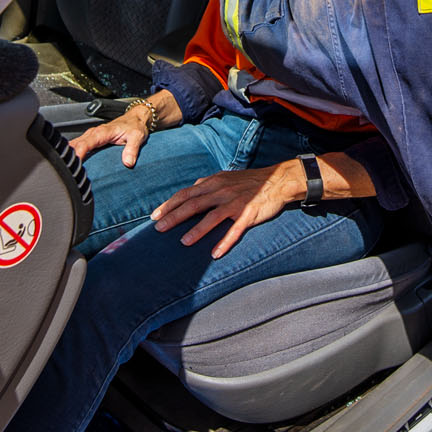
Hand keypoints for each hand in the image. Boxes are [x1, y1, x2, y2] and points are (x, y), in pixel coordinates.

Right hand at [69, 95, 173, 168]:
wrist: (137, 117)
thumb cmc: (136, 125)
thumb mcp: (137, 136)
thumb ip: (132, 149)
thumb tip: (128, 162)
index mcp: (103, 132)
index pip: (86, 144)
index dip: (78, 154)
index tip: (73, 164)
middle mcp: (94, 133)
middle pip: (76, 144)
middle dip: (69, 156)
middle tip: (66, 171)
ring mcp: (92, 135)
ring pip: (75, 144)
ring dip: (68, 154)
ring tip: (64, 168)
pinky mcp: (93, 139)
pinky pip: (79, 145)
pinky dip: (73, 152)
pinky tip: (70, 161)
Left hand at [152, 161, 305, 257]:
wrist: (278, 180)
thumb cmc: (250, 181)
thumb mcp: (226, 178)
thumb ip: (208, 185)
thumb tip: (192, 190)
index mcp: (214, 183)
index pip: (186, 193)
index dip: (169, 205)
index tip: (154, 216)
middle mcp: (221, 191)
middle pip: (193, 204)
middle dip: (174, 217)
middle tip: (158, 229)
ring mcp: (235, 202)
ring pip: (212, 217)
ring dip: (197, 230)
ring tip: (183, 242)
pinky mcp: (249, 213)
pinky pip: (235, 230)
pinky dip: (225, 242)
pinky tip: (215, 253)